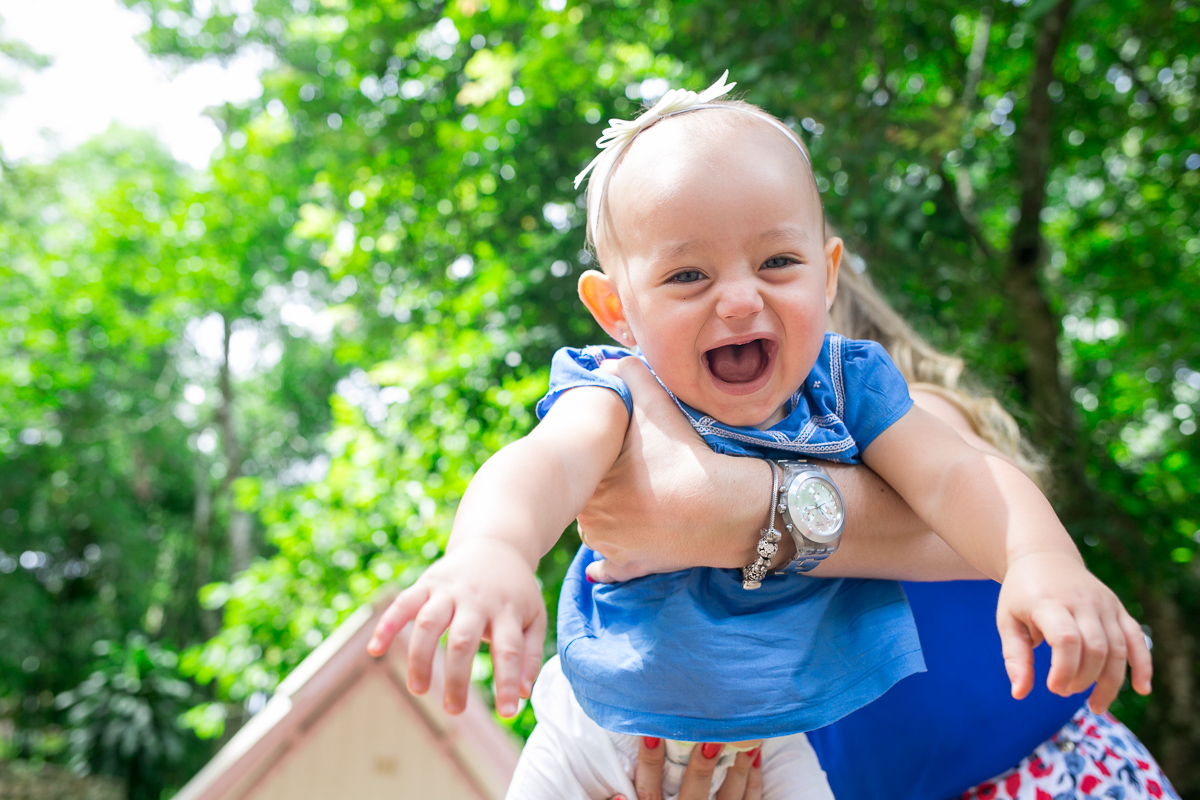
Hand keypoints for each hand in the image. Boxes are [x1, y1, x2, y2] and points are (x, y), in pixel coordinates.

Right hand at [366, 539, 546, 717]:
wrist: (496, 543)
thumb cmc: (516, 591)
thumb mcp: (535, 617)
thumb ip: (531, 654)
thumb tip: (522, 694)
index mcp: (507, 609)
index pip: (509, 650)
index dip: (508, 682)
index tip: (507, 712)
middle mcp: (477, 599)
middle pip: (462, 641)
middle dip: (457, 679)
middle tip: (454, 710)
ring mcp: (449, 590)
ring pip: (428, 624)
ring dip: (420, 658)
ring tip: (419, 690)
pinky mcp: (427, 583)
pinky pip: (403, 603)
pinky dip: (386, 625)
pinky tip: (375, 650)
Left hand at [579, 357, 770, 582]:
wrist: (727, 508)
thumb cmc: (686, 455)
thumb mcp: (657, 406)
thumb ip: (629, 376)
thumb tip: (608, 361)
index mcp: (591, 480)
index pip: (581, 467)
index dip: (598, 457)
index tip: (617, 453)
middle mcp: (592, 518)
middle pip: (588, 498)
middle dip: (602, 487)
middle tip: (630, 475)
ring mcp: (610, 547)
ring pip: (597, 530)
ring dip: (606, 519)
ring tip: (632, 502)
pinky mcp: (631, 567)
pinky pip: (609, 569)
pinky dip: (605, 566)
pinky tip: (598, 564)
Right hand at [607, 738, 762, 799]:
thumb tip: (617, 798)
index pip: (650, 791)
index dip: (649, 763)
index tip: (650, 733)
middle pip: (694, 793)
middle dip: (701, 765)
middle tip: (708, 735)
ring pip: (730, 797)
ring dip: (736, 766)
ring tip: (741, 736)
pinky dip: (753, 780)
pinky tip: (754, 756)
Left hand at [996, 551, 1152, 712]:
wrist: (1044, 556)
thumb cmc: (1021, 594)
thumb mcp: (1008, 621)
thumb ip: (1015, 657)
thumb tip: (1020, 694)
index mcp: (1049, 602)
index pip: (1066, 639)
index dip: (1064, 669)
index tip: (1053, 687)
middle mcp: (1082, 601)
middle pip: (1095, 648)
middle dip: (1084, 679)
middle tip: (1064, 691)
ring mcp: (1104, 603)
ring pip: (1118, 649)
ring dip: (1110, 682)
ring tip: (1095, 704)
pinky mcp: (1118, 608)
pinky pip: (1136, 638)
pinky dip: (1143, 664)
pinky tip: (1142, 689)